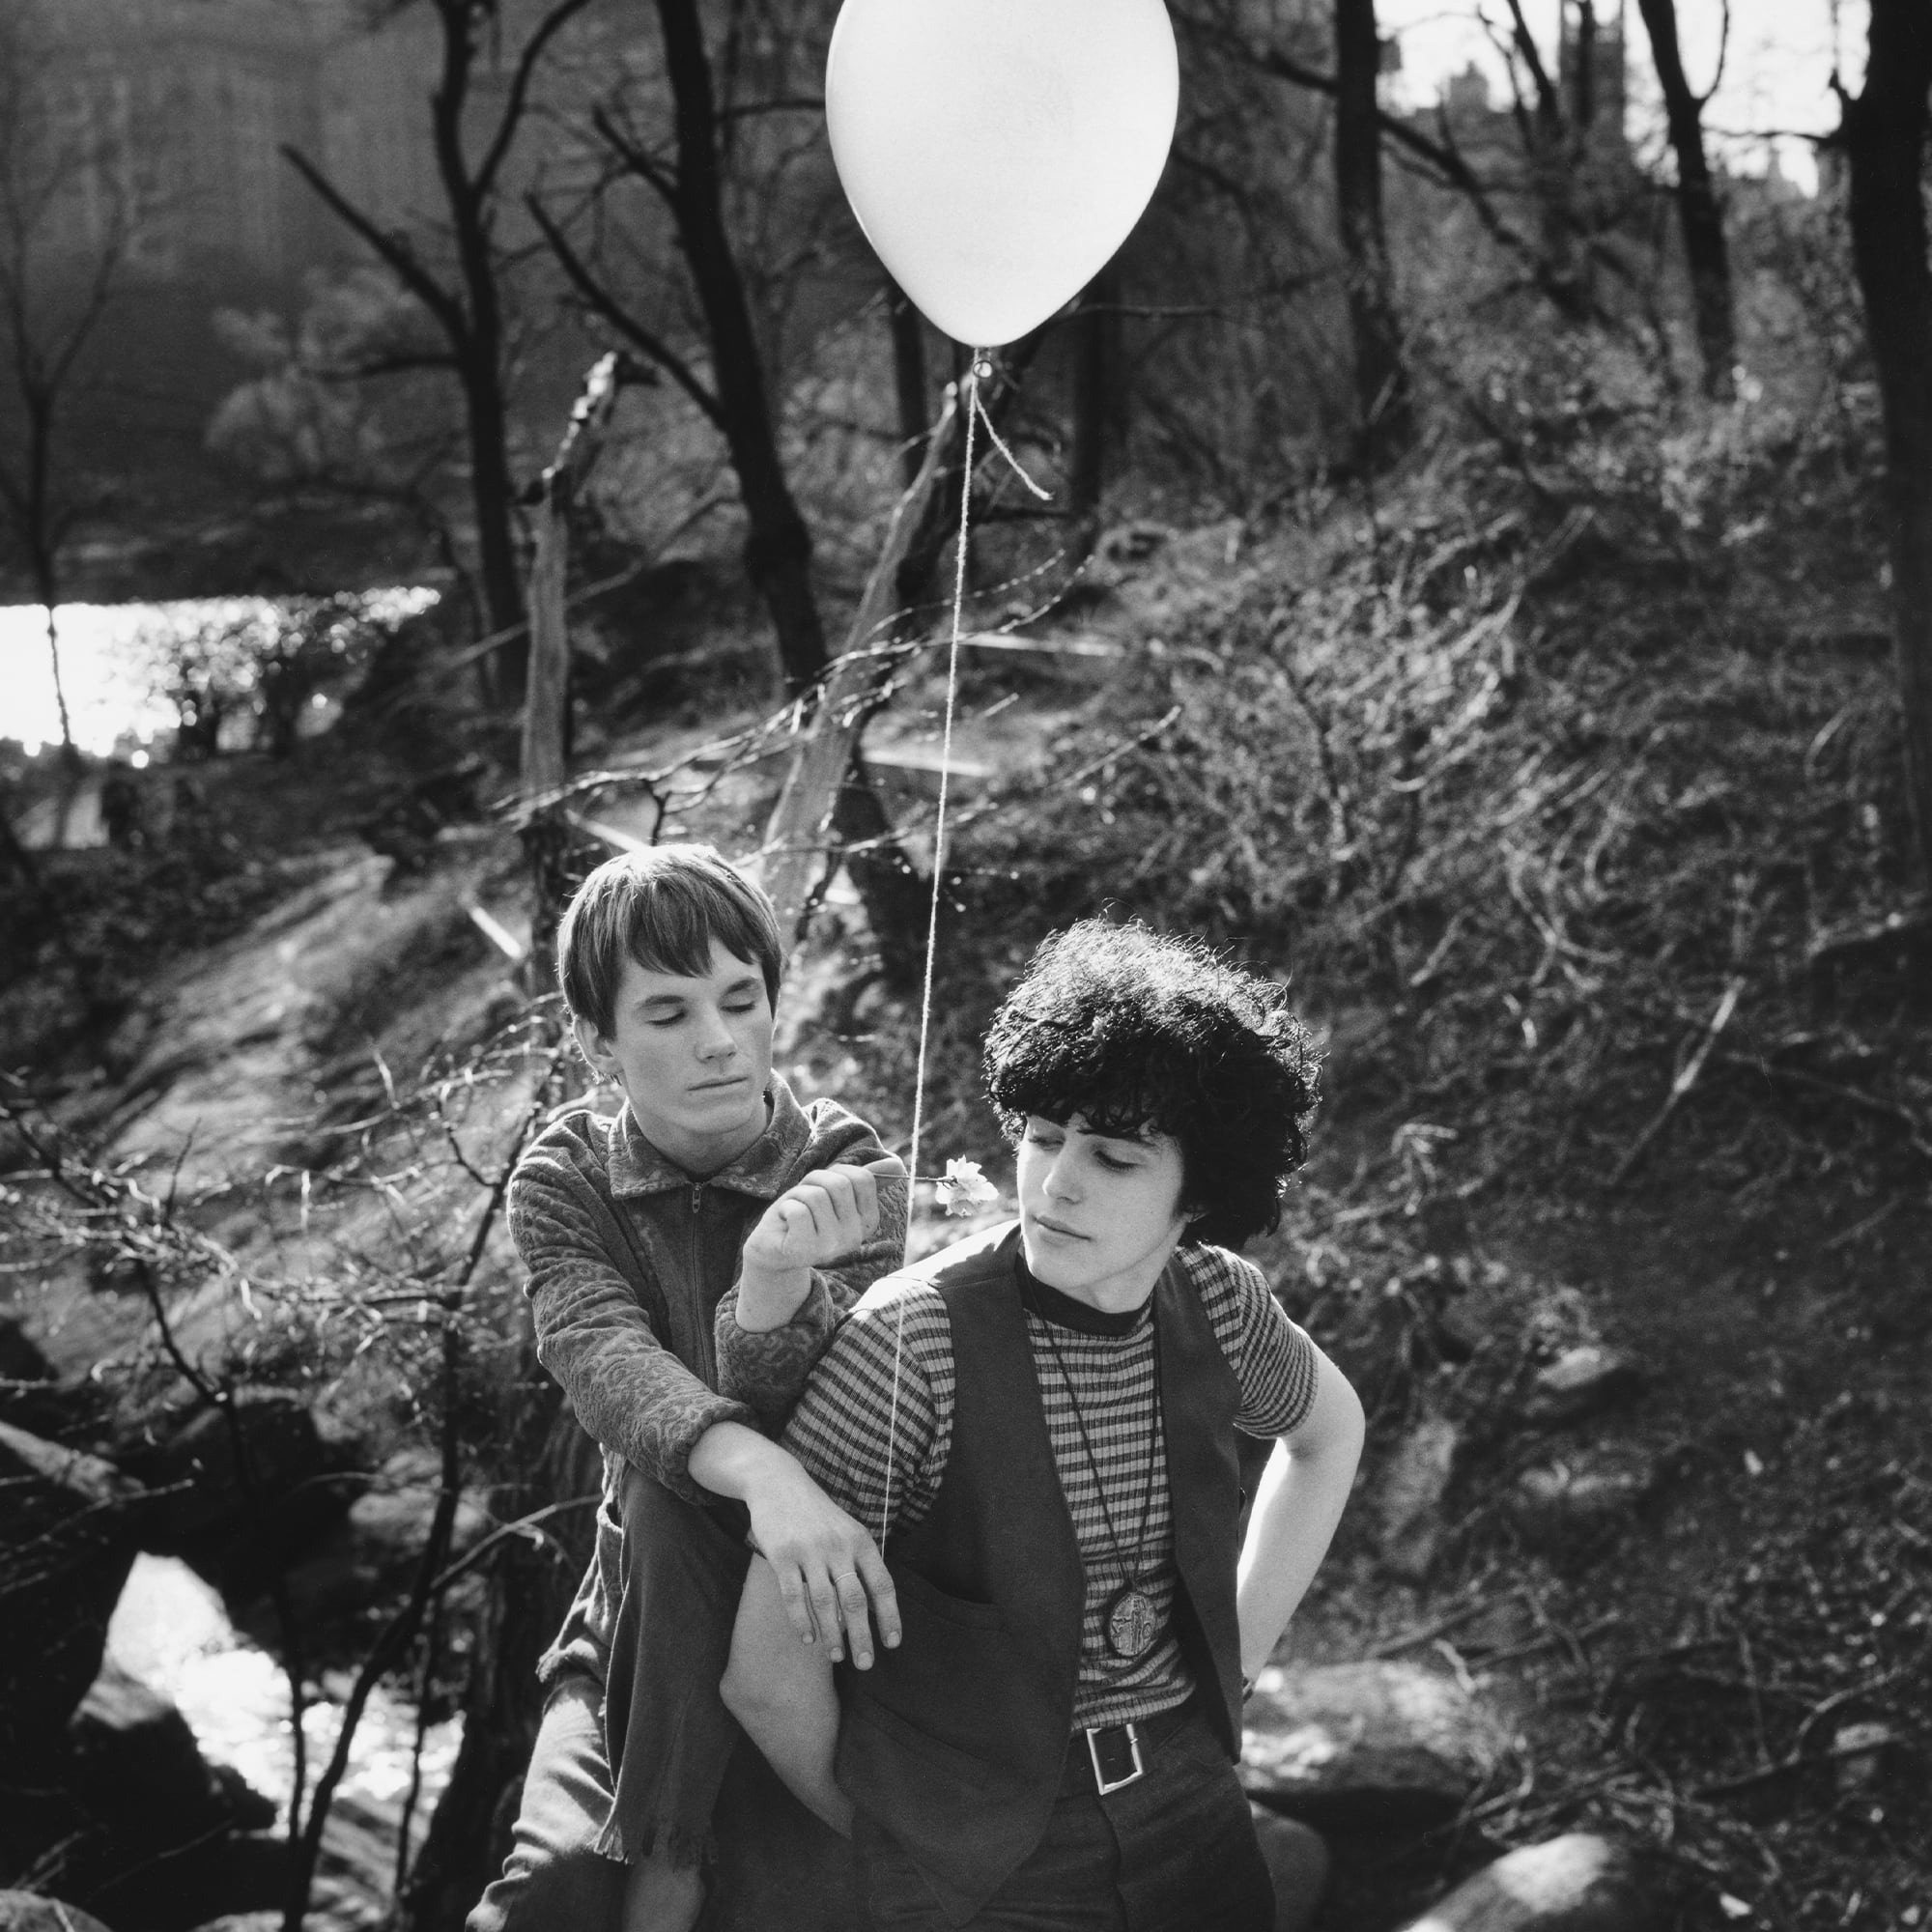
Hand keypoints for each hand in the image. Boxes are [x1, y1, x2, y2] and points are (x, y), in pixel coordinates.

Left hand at [742, 1154, 906, 1277]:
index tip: (824, 1190)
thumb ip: (863, 1181)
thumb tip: (898, 1165)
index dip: (836, 1173)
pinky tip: (786, 1224)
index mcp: (868, 1223)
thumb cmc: (805, 1216)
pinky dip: (785, 1208)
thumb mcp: (834, 1194)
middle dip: (814, 1181)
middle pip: (839, 1183)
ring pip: (816, 1195)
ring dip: (797, 1195)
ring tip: (793, 1213)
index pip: (862, 1178)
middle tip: (804, 1200)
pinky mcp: (805, 1250)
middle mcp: (855, 1238)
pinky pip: (798, 1210)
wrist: (774, 1249)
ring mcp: (831, 1246)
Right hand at [744, 1454, 901, 1669]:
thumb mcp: (848, 1530)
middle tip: (865, 1664)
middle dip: (863, 1636)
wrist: (778, 1483)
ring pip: (825, 1602)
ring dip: (833, 1634)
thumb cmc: (818, 1515)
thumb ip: (862, 1564)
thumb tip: (876, 1608)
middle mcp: (838, 1546)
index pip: (882, 1584)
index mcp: (860, 1540)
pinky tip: (808, 1639)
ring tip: (837, 1657)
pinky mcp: (781, 1555)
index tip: (893, 1643)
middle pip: (855, 1599)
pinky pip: (794, 1596)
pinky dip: (802, 1621)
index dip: (890, 1615)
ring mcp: (809, 1551)